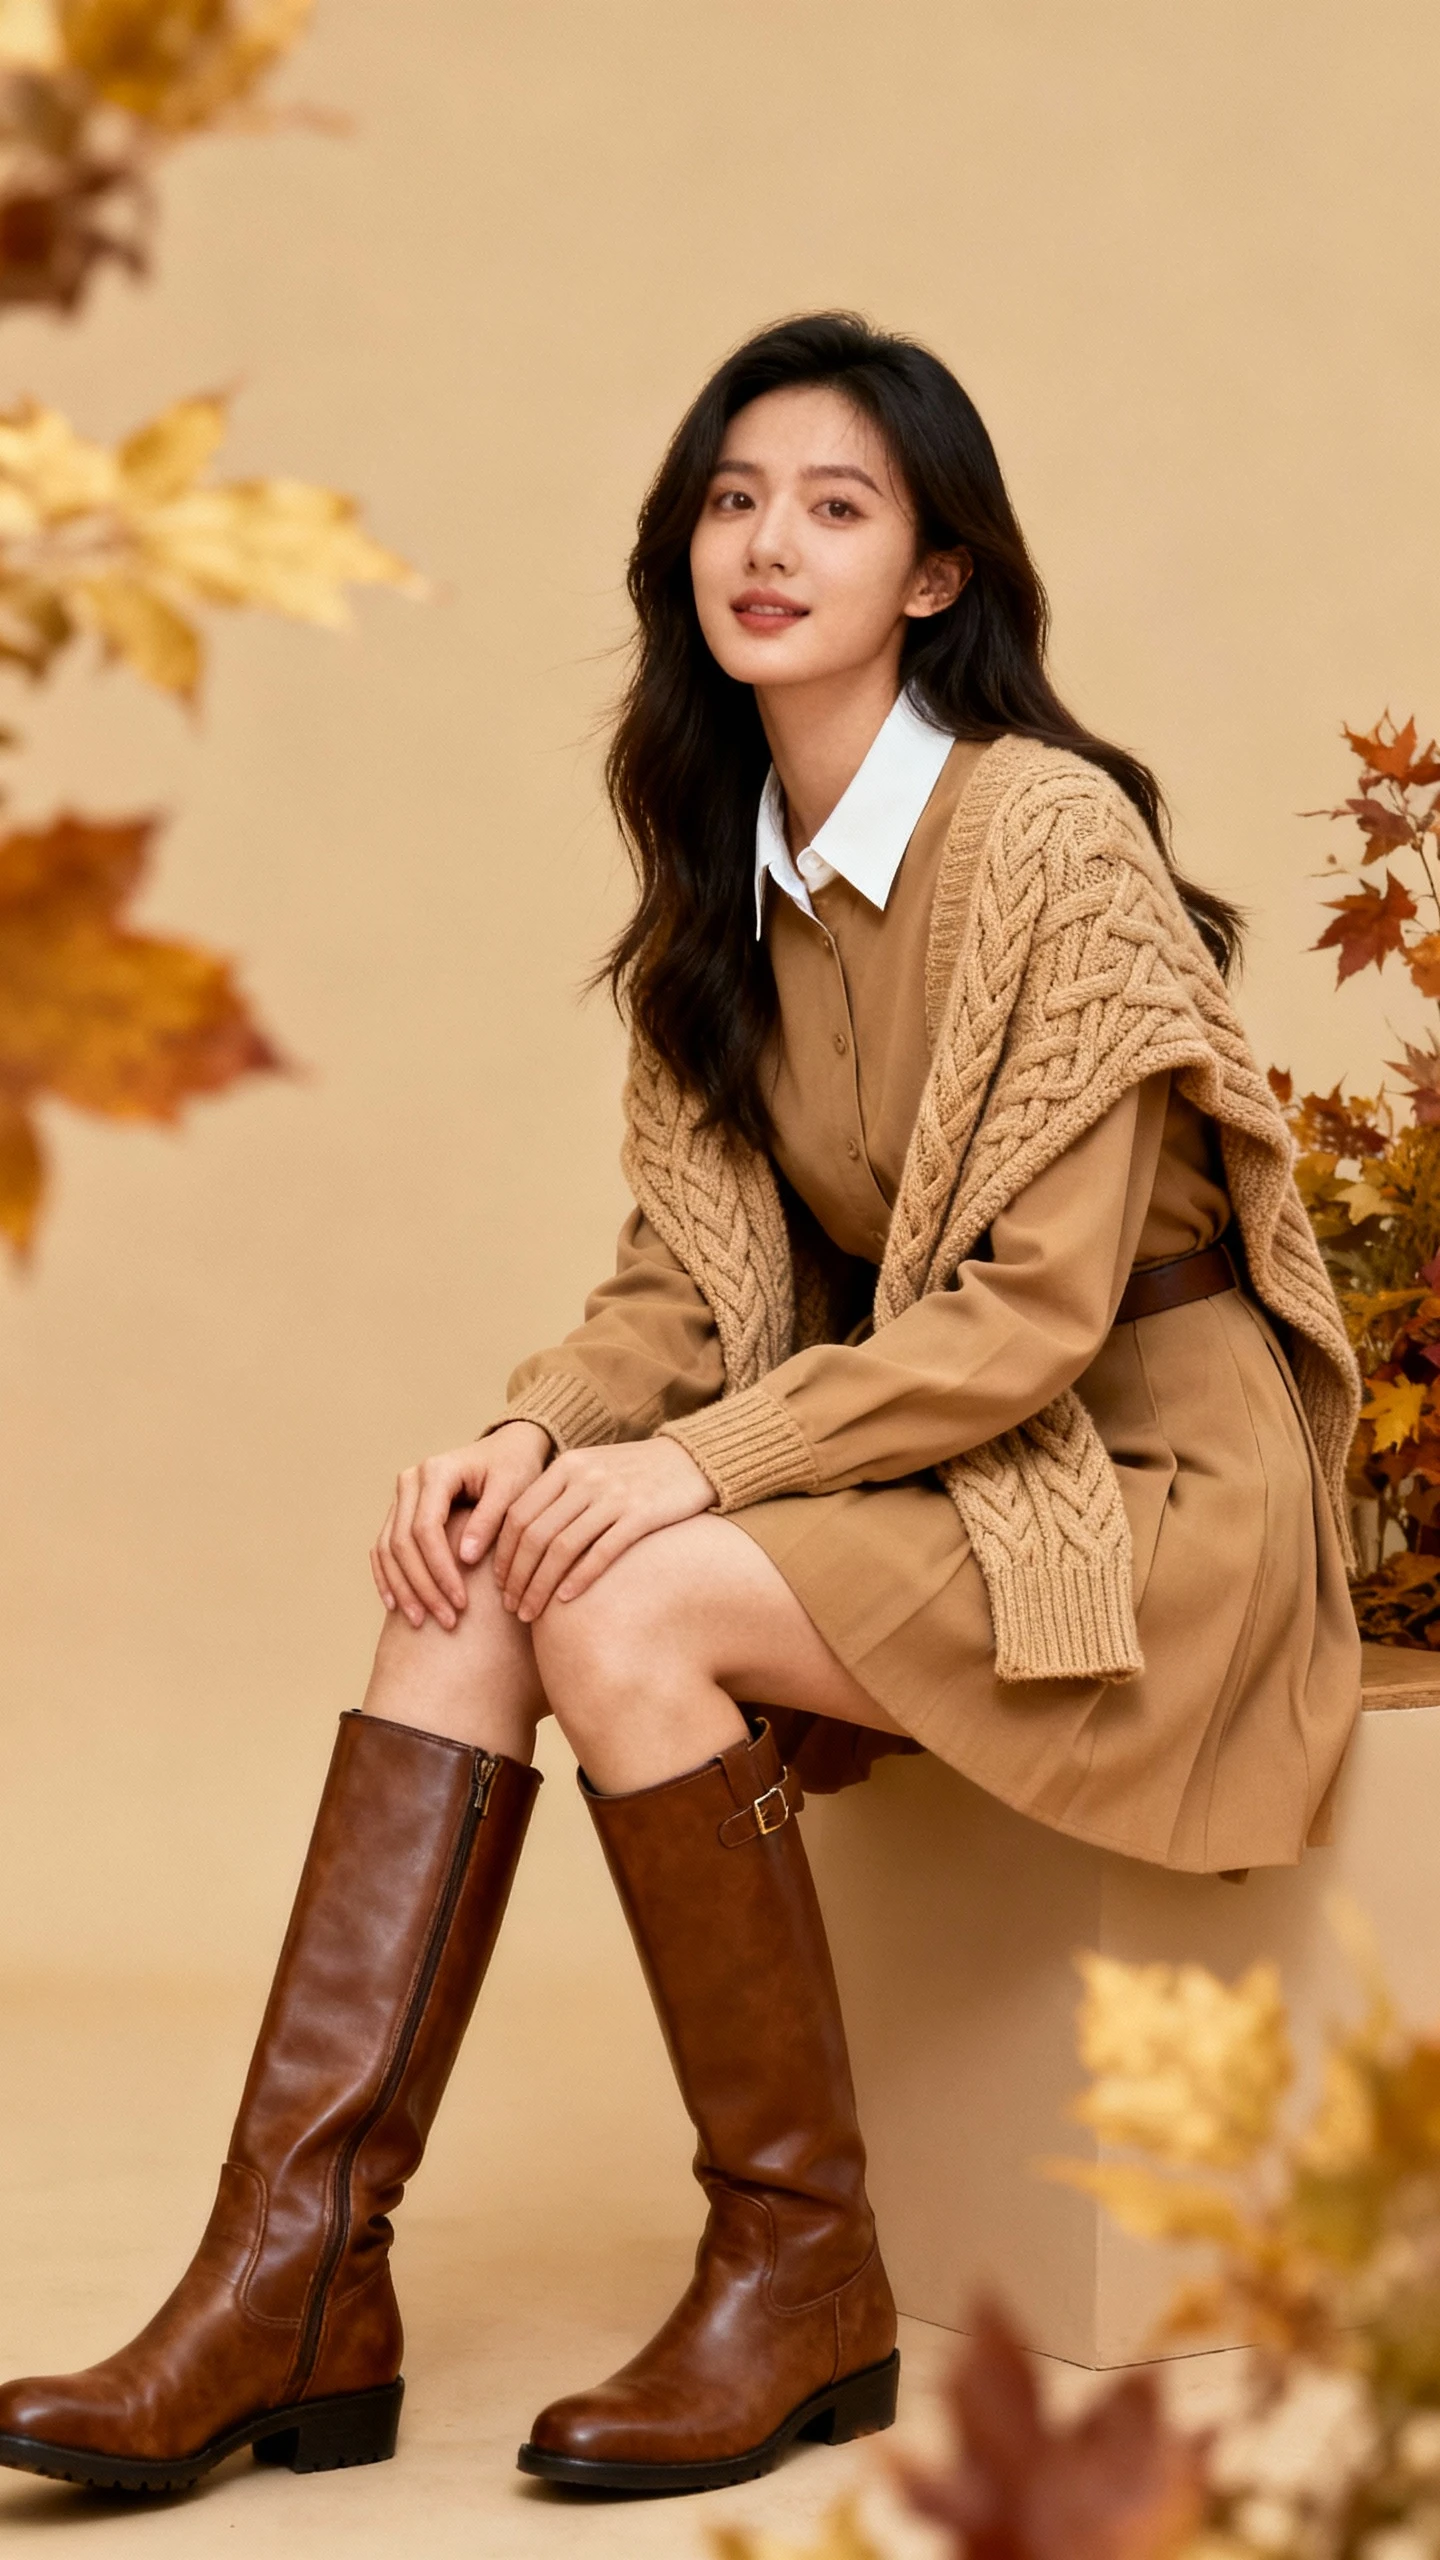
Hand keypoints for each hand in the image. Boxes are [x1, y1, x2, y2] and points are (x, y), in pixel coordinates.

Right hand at [371, 1421, 551, 1628]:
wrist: (507, 1451)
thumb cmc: (515, 1469)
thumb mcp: (513, 1489)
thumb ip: (490, 1519)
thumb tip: (465, 1558)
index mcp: (437, 1471)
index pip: (427, 1529)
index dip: (440, 1570)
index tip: (461, 1603)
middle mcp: (411, 1480)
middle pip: (401, 1542)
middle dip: (422, 1586)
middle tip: (445, 1621)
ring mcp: (401, 1496)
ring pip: (387, 1548)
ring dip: (402, 1588)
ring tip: (419, 1622)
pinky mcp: (400, 1511)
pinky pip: (382, 1548)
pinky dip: (387, 1577)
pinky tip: (396, 1605)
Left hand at [493, 1437, 715, 1622]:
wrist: (691, 1459)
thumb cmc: (636, 1473)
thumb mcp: (592, 1470)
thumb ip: (560, 1495)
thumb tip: (523, 1540)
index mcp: (566, 1466)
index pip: (518, 1514)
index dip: (504, 1554)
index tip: (500, 1584)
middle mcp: (585, 1478)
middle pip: (535, 1535)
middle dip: (517, 1577)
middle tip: (511, 1607)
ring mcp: (613, 1495)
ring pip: (562, 1548)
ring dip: (540, 1586)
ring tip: (531, 1613)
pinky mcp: (641, 1513)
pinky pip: (601, 1551)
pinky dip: (579, 1578)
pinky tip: (566, 1600)